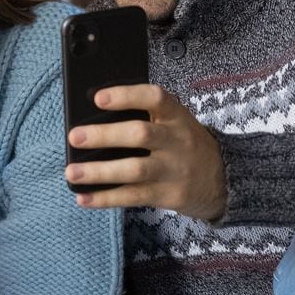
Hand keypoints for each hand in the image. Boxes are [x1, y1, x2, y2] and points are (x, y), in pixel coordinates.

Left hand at [66, 84, 226, 221]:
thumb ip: (146, 118)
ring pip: (134, 170)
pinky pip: (133, 197)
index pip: (155, 98)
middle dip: (104, 136)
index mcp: (176, 116)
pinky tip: (83, 198)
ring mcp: (174, 170)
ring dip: (99, 172)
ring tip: (71, 172)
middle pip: (140, 135)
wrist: (223, 179)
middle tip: (74, 136)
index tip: (98, 98)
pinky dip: (105, 198)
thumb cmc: (185, 144)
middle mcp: (177, 141)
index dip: (127, 96)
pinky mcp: (169, 195)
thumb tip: (93, 121)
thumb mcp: (175, 123)